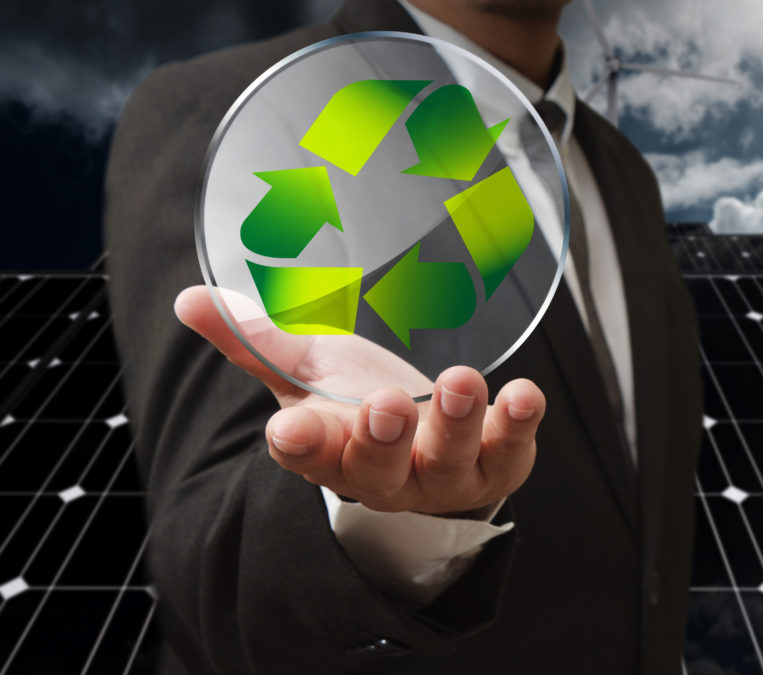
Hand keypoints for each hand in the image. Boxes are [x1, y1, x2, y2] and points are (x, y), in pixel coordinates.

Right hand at [173, 285, 544, 514]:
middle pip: (378, 467)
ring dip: (456, 424)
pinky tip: (525, 394)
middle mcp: (386, 473)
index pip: (308, 455)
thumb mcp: (310, 369)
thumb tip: (191, 298)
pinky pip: (510, 452)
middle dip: (382, 439)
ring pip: (446, 461)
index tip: (290, 432)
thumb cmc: (358, 403)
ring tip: (462, 382)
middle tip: (385, 406)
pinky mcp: (496, 463)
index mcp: (332, 450)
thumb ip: (258, 340)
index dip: (301, 446)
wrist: (428, 443)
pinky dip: (519, 424)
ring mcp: (443, 474)